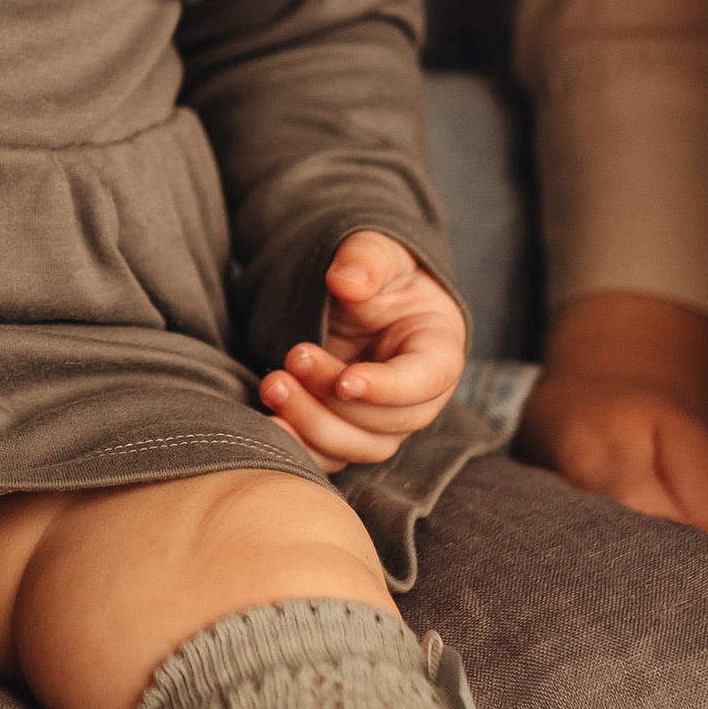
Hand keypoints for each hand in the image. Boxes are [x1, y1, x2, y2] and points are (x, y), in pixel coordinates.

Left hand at [258, 230, 465, 467]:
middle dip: (336, 399)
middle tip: (295, 358)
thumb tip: (347, 281)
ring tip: (272, 385)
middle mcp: (420, 396)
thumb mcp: (377, 251)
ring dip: (312, 425)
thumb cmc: (375, 272)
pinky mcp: (351, 433)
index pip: (427, 380)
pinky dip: (301, 448)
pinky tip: (268, 423)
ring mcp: (386, 421)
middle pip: (390, 422)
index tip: (347, 380)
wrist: (355, 295)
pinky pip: (331, 457)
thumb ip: (367, 260)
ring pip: (359, 446)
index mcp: (439, 348)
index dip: (389, 388)